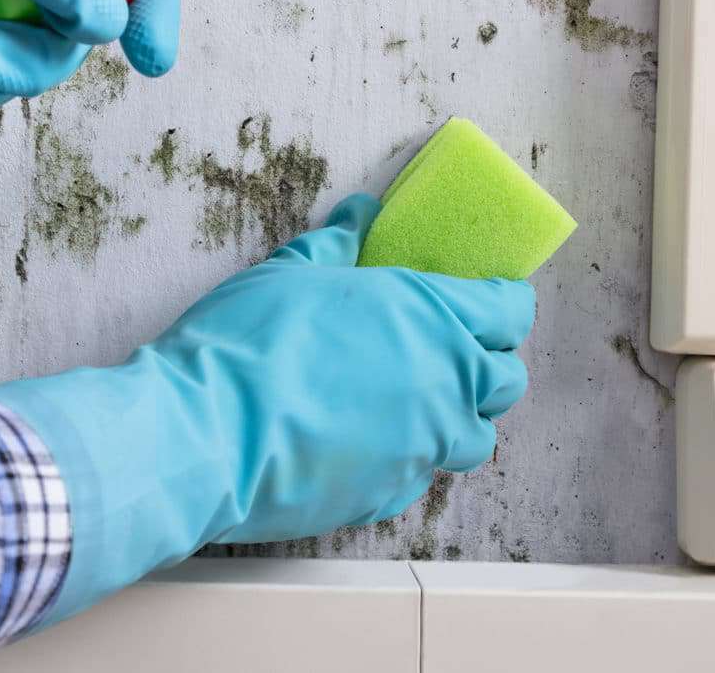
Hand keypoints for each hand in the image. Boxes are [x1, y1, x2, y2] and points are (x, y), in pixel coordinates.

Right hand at [0, 193, 534, 622]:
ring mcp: (423, 447)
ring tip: (411, 409)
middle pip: (505, 379)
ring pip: (474, 439)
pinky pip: (420, 477)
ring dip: (455, 421)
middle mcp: (444, 384)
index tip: (484, 302)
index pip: (508, 311)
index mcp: (430, 317)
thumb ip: (333, 247)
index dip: (501, 304)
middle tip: (446, 354)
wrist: (206, 435)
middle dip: (486, 365)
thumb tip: (357, 218)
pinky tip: (362, 447)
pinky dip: (405, 462)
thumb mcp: (287, 276)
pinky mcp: (391, 495)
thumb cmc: (247, 346)